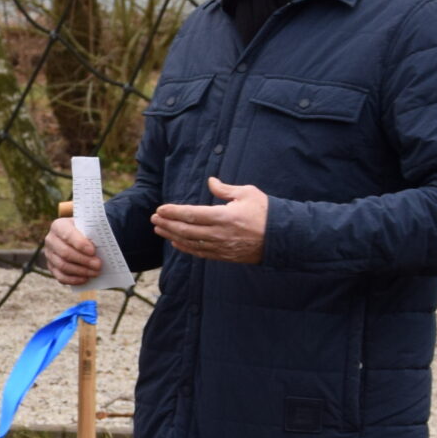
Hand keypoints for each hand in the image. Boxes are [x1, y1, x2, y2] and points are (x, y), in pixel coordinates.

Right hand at [43, 217, 102, 285]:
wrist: (79, 237)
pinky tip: (85, 279)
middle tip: (98, 265)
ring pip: (63, 266)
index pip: (67, 235)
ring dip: (81, 271)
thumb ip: (92, 234)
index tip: (93, 251)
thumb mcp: (88, 227)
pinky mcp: (51, 267)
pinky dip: (73, 279)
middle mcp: (51, 239)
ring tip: (95, 272)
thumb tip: (102, 248)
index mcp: (59, 226)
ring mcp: (49, 254)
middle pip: (65, 253)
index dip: (80, 244)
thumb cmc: (85, 231)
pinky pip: (60, 276)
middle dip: (83, 260)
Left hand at [153, 177, 269, 263]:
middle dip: (167, 224)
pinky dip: (185, 248)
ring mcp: (221, 247)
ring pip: (190, 243)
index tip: (160, 209)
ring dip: (172, 236)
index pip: (191, 214)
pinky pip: (200, 253)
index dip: (173, 212)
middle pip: (186, 230)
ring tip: (159, 229)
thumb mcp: (247, 193)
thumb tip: (210, 181)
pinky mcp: (225, 256)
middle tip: (154, 219)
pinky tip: (176, 243)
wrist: (282, 237)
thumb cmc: (265, 212)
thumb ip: (225, 189)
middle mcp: (220, 234)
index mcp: (224, 216)